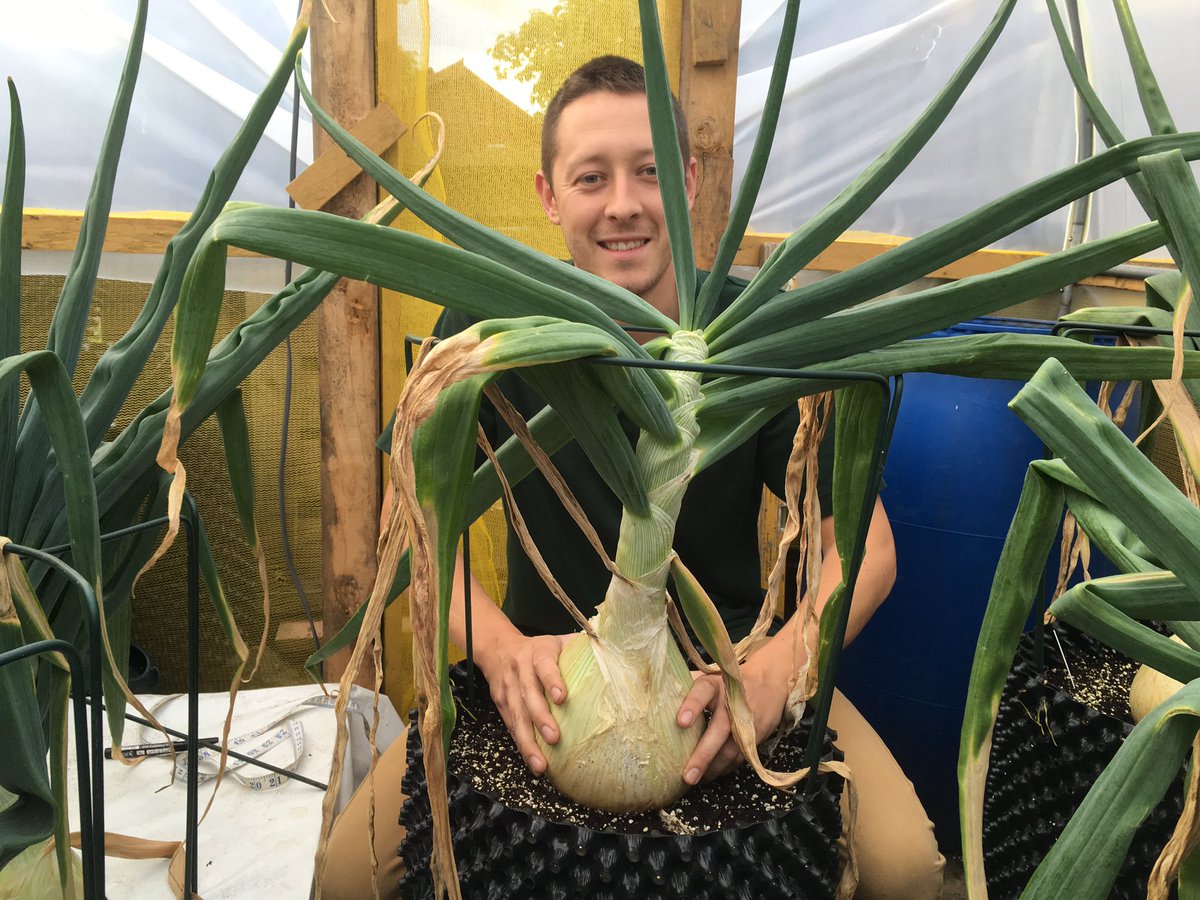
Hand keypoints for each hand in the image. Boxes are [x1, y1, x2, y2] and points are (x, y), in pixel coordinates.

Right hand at [476, 632, 571, 775]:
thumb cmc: (539, 649)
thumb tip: (615, 657)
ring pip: (517, 716)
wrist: (499, 649)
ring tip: (541, 764)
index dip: (552, 680)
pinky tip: (532, 761)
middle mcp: (520, 670)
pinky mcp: (501, 704)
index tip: (562, 698)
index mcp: (538, 652)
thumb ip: (583, 648)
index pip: (544, 665)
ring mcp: (509, 688)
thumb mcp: (560, 641)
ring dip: (528, 742)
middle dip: (540, 718)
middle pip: (528, 695)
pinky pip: (511, 727)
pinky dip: (521, 745)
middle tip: (554, 738)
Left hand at [675, 647, 790, 784]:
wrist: (771, 682)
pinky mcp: (756, 737)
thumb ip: (684, 685)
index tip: (681, 722)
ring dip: (713, 768)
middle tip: (687, 774)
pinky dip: (723, 769)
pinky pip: (739, 758)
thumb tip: (652, 695)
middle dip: (703, 754)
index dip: (692, 706)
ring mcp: (747, 722)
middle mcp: (733, 703)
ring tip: (693, 780)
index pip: (703, 692)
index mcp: (717, 684)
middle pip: (720, 729)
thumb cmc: (728, 682)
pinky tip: (708, 776)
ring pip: (731, 750)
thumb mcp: (708, 676)